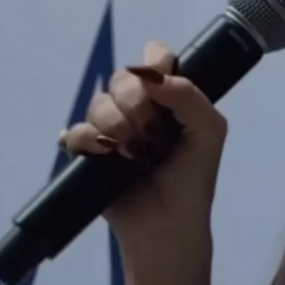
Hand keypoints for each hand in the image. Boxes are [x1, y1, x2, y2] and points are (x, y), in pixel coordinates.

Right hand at [59, 40, 226, 284]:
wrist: (167, 226)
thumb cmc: (193, 181)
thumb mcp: (209, 132)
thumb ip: (188, 94)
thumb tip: (148, 73)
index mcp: (169, 100)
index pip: (155, 57)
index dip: (155, 63)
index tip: (159, 86)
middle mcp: (140, 109)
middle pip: (122, 77)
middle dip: (135, 103)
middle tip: (150, 134)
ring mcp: (113, 130)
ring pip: (98, 102)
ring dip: (114, 125)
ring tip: (130, 153)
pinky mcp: (89, 154)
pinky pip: (76, 131)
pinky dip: (87, 141)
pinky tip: (103, 156)